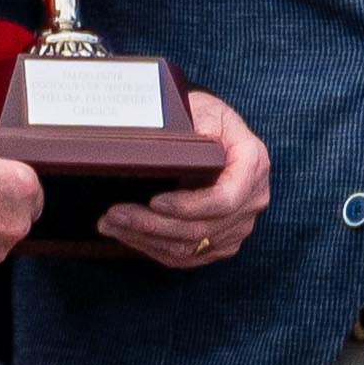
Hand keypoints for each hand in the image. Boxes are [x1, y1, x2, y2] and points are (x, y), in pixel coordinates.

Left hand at [108, 85, 273, 272]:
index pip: (224, 199)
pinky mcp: (222, 242)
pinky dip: (153, 248)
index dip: (188, 206)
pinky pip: (187, 256)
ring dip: (145, 239)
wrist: (214, 133)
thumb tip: (189, 141)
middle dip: (152, 225)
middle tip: (114, 213)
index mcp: (252, 165)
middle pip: (202, 228)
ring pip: (190, 247)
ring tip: (111, 224)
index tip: (154, 201)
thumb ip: (198, 124)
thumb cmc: (206, 117)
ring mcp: (239, 225)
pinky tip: (127, 236)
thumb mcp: (204, 108)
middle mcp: (252, 199)